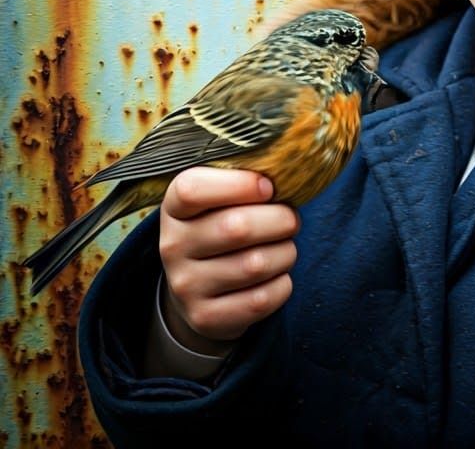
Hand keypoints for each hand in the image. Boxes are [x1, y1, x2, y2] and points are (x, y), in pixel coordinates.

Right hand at [159, 167, 299, 350]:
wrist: (198, 288)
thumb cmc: (222, 225)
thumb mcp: (220, 198)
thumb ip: (244, 179)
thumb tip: (288, 169)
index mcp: (174, 207)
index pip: (193, 189)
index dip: (240, 184)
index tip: (268, 187)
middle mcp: (172, 246)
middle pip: (237, 227)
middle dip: (281, 220)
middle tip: (291, 219)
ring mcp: (185, 286)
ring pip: (255, 264)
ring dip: (286, 252)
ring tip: (285, 246)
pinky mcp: (205, 317)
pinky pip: (261, 300)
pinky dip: (282, 284)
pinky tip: (277, 275)